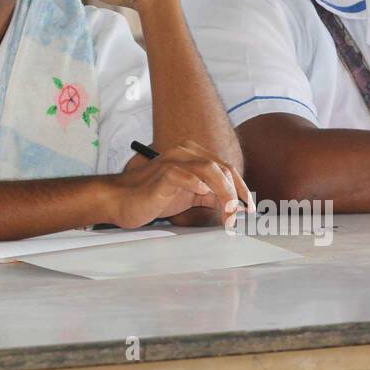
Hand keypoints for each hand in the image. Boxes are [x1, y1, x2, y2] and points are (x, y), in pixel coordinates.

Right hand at [106, 141, 248, 227]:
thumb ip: (211, 196)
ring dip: (223, 193)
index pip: (226, 168)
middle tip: (238, 217)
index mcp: (193, 155)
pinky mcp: (162, 174)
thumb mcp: (190, 196)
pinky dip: (195, 183)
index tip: (248, 208)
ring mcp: (173, 161)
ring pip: (209, 169)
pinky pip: (182, 174)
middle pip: (222, 168)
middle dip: (235, 194)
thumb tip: (235, 206)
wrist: (122, 201)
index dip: (240, 188)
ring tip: (227, 214)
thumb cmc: (153, 197)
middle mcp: (185, 153)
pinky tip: (203, 194)